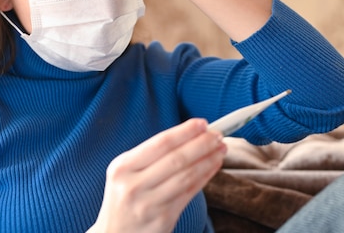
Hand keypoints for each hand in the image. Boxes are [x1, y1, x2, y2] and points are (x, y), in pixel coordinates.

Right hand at [88, 119, 226, 232]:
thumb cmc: (125, 197)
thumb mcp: (126, 173)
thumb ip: (151, 156)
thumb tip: (189, 135)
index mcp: (123, 167)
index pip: (160, 143)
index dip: (185, 132)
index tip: (202, 123)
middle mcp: (133, 185)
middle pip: (176, 159)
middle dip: (201, 144)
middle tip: (218, 135)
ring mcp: (148, 204)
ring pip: (186, 176)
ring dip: (207, 160)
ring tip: (221, 149)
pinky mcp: (162, 219)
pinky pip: (189, 194)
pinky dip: (204, 178)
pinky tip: (213, 167)